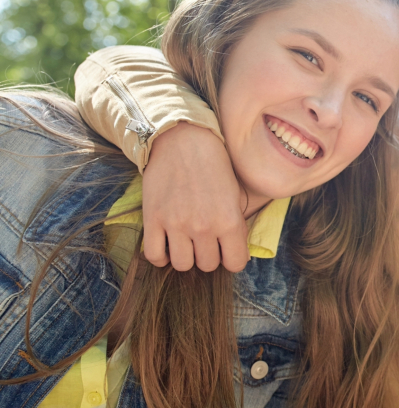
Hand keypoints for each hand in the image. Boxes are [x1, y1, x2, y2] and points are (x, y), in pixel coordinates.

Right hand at [141, 122, 248, 272]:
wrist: (183, 141)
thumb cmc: (215, 167)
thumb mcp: (236, 194)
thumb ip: (237, 225)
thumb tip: (236, 254)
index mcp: (229, 221)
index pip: (235, 263)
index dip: (232, 258)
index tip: (227, 249)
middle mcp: (203, 227)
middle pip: (207, 265)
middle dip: (208, 255)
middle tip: (206, 239)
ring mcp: (176, 224)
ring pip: (182, 265)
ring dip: (186, 256)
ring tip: (187, 241)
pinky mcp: (152, 219)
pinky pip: (154, 256)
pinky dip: (161, 256)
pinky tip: (168, 243)